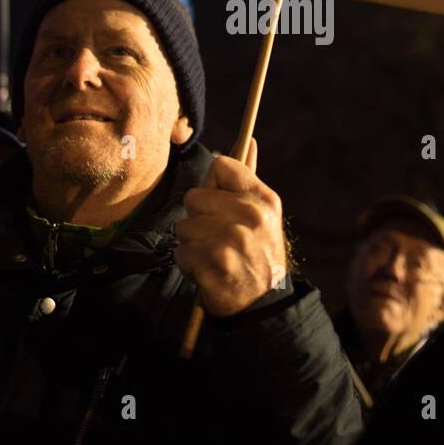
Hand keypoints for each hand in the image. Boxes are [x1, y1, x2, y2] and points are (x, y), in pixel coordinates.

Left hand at [174, 139, 287, 316]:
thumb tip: (250, 141)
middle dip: (198, 219)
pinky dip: (188, 265)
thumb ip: (248, 179)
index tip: (220, 205)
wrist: (263, 303)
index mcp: (262, 199)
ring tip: (213, 256)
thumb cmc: (258, 254)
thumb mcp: (263, 214)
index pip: (221, 165)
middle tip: (216, 238)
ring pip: (183, 226)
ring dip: (192, 244)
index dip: (213, 185)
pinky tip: (207, 271)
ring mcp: (233, 239)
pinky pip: (180, 252)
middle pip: (194, 196)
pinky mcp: (215, 263)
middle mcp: (250, 215)